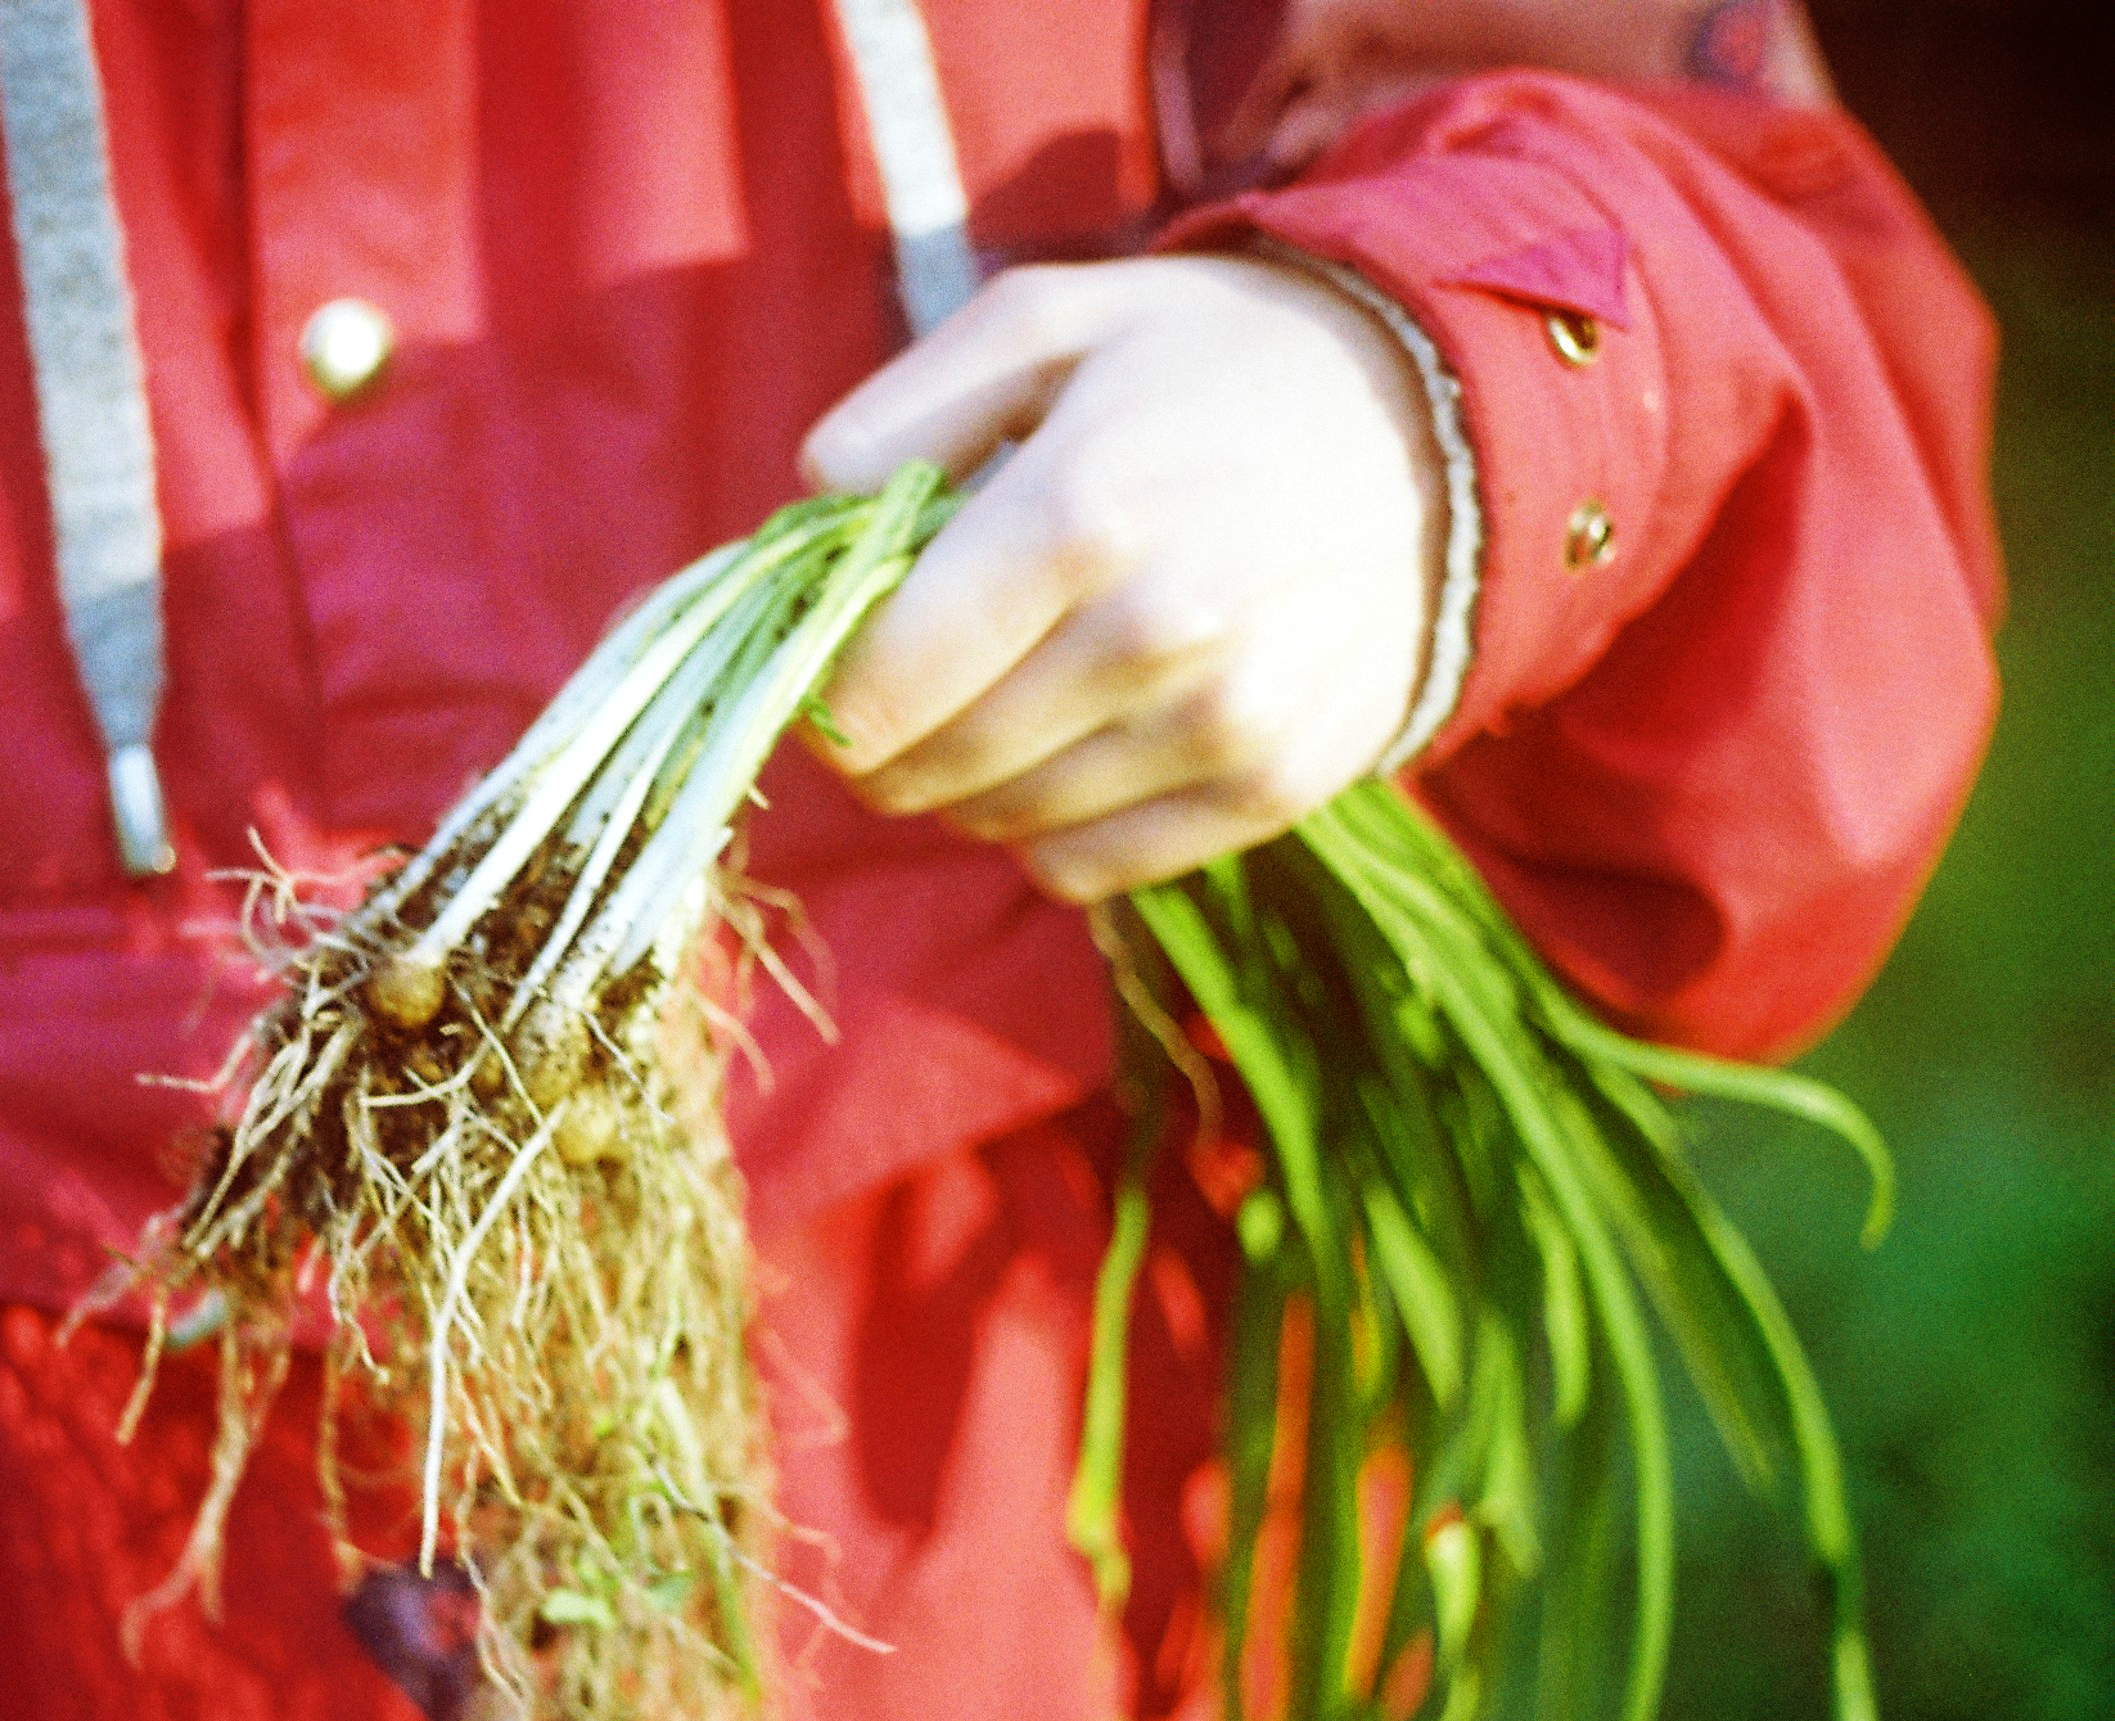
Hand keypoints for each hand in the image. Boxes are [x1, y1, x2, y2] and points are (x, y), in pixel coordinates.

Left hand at [803, 254, 1445, 903]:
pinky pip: (1084, 867)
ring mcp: (1221, 723)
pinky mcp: (1272, 787)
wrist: (1446, 425)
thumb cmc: (1216, 363)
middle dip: (882, 743)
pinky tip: (1070, 743)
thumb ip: (905, 411)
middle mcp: (1153, 634)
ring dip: (965, 781)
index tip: (830, 665)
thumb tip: (808, 512)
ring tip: (998, 693)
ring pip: (999, 823)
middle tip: (902, 683)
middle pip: (929, 768)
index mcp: (1080, 512)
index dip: (824, 694)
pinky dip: (1045, 827)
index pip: (879, 687)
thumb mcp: (1053, 321)